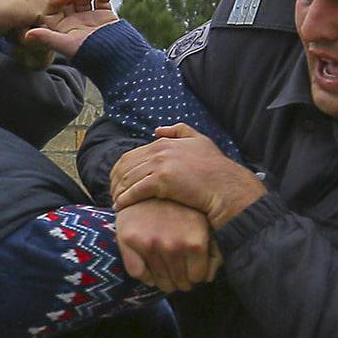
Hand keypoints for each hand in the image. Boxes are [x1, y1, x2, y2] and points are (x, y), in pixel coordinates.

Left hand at [21, 0, 118, 61]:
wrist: (119, 59)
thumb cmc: (92, 55)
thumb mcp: (67, 45)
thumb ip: (47, 38)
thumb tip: (26, 35)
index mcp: (64, 29)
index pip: (56, 9)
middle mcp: (76, 23)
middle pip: (71, 0)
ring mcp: (91, 18)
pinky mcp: (105, 16)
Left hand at [112, 125, 265, 225]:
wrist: (225, 186)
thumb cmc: (215, 168)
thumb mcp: (200, 141)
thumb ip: (179, 131)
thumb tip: (158, 130)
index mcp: (165, 142)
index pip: (132, 154)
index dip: (121, 169)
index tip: (117, 181)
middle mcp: (160, 151)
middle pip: (126, 166)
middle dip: (115, 181)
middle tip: (112, 193)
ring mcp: (160, 165)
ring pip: (128, 178)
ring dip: (118, 191)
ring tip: (115, 202)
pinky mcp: (162, 181)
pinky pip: (135, 191)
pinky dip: (125, 199)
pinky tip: (120, 207)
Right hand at [113, 199, 221, 292]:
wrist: (153, 183)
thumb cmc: (182, 206)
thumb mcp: (205, 224)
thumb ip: (214, 251)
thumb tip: (208, 277)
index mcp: (195, 242)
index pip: (199, 277)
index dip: (196, 277)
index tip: (193, 273)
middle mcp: (173, 245)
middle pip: (181, 283)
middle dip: (182, 282)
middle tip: (180, 276)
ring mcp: (150, 243)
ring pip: (161, 282)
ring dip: (166, 283)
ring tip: (168, 275)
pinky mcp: (129, 239)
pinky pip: (137, 273)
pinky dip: (145, 276)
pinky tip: (151, 271)